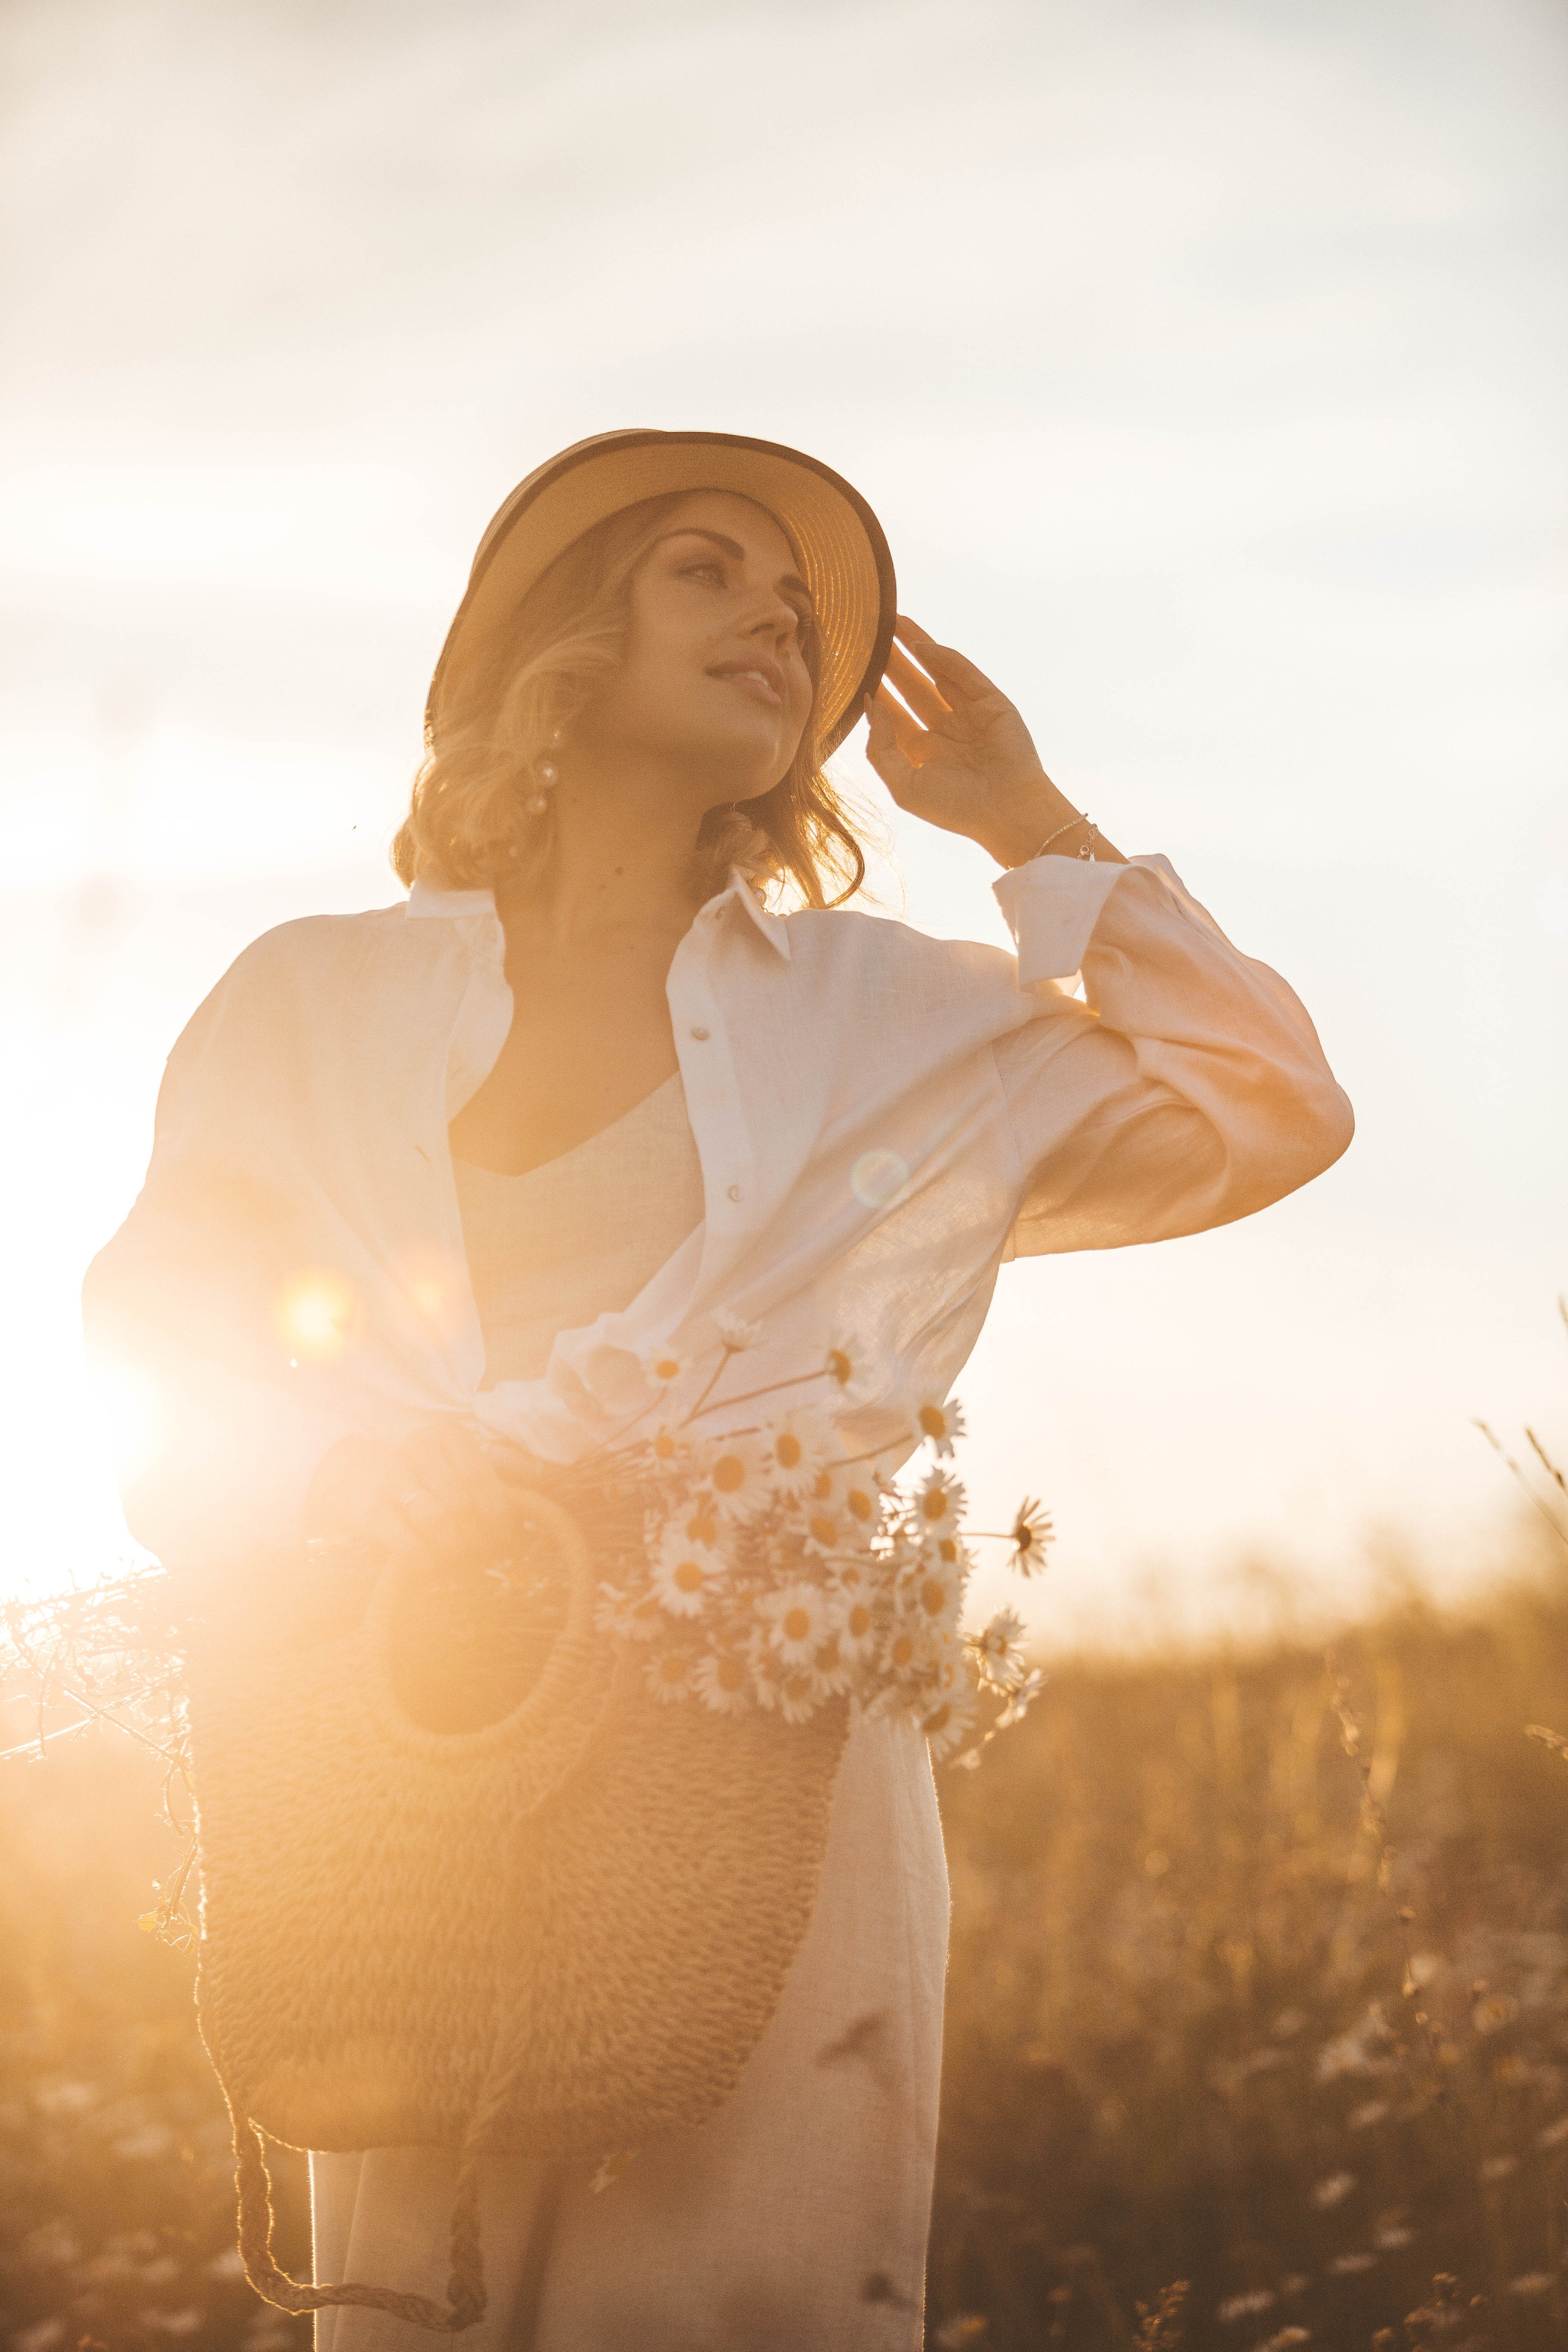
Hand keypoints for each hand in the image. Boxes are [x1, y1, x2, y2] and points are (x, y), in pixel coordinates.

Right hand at [303, 1418, 517, 1562]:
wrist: (361, 1478)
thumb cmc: (428, 1472)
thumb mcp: (461, 1458)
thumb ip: (501, 1463)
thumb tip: (539, 1474)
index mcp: (447, 1434)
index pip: (480, 1474)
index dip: (498, 1509)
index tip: (506, 1530)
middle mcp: (417, 1448)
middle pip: (459, 1501)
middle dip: (478, 1532)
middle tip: (484, 1548)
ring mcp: (391, 1477)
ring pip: (434, 1519)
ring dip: (453, 1546)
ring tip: (460, 1554)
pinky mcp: (371, 1509)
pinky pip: (405, 1542)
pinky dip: (425, 1559)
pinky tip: (432, 1562)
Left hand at [865, 617, 1119, 867]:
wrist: (1007, 812)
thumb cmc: (955, 808)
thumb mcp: (904, 786)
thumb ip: (881, 749)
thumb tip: (870, 705)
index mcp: (923, 753)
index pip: (894, 714)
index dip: (875, 691)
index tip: (853, 669)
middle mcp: (945, 731)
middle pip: (912, 688)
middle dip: (892, 663)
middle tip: (870, 637)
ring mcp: (969, 715)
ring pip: (937, 674)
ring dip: (916, 649)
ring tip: (894, 623)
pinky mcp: (992, 703)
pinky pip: (964, 674)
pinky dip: (944, 658)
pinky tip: (921, 645)